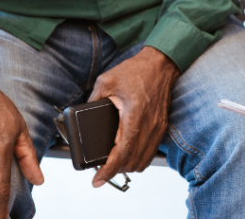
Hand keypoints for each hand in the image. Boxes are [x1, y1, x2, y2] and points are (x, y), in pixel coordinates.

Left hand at [88, 46, 180, 187]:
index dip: (109, 170)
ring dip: (128, 166)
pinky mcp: (162, 127)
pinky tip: (129, 155)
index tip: (97, 180)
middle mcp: (149, 125)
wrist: (160, 64)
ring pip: (143, 161)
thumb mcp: (106, 81)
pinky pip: (151, 152)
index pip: (122, 152)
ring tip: (114, 165)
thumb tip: (82, 114)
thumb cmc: (136, 70)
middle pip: (133, 161)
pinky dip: (139, 159)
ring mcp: (157, 128)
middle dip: (115, 170)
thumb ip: (93, 99)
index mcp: (134, 115)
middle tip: (101, 171)